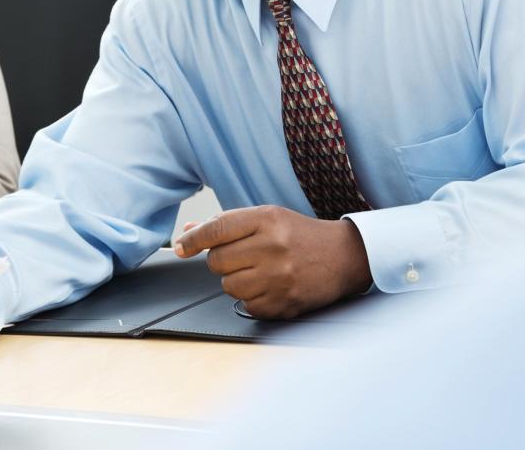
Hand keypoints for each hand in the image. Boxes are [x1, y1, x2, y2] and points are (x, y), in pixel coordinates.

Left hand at [173, 205, 371, 318]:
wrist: (344, 256)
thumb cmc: (299, 235)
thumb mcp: (266, 218)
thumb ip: (226, 225)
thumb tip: (187, 232)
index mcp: (266, 219)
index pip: (216, 229)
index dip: (192, 240)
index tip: (180, 247)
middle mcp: (272, 247)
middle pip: (217, 262)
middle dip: (222, 261)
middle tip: (242, 257)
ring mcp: (280, 277)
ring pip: (229, 287)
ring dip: (236, 281)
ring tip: (259, 272)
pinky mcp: (286, 303)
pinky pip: (247, 306)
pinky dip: (253, 299)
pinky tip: (270, 286)